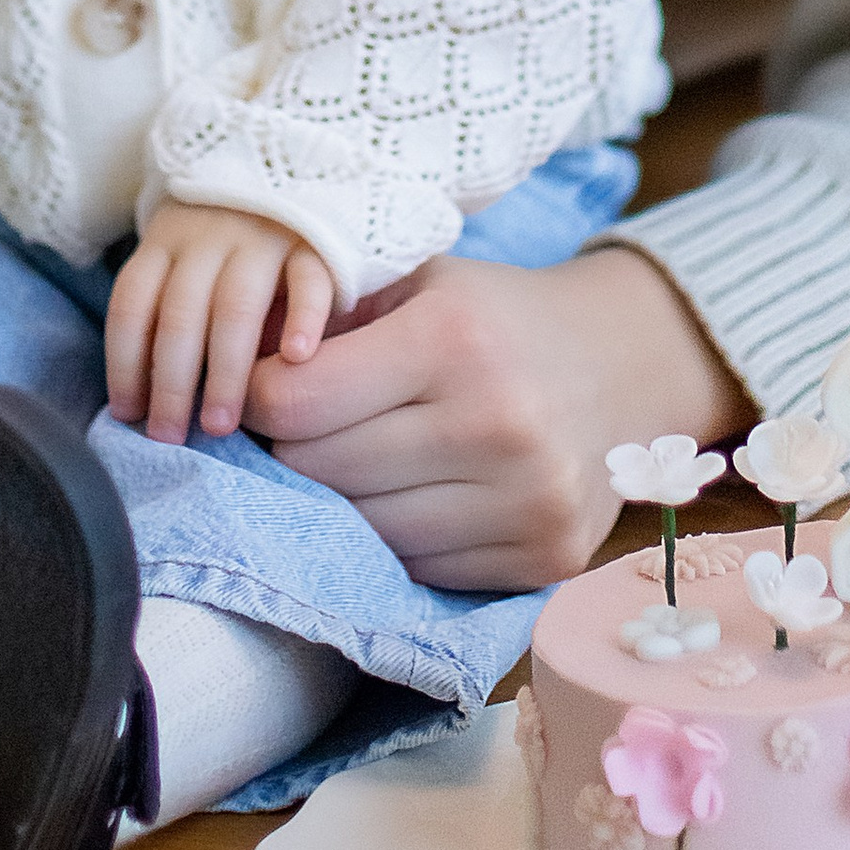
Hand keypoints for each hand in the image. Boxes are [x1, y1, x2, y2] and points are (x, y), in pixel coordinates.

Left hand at [104, 203, 335, 443]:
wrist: (291, 158)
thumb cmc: (226, 238)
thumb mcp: (186, 256)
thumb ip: (170, 311)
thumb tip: (145, 400)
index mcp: (167, 239)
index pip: (132, 303)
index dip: (124, 362)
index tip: (128, 414)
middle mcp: (209, 235)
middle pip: (180, 314)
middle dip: (171, 382)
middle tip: (170, 437)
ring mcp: (262, 233)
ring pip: (235, 306)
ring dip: (225, 371)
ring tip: (220, 425)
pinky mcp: (314, 237)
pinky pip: (308, 278)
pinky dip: (302, 317)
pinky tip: (297, 359)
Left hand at [240, 241, 749, 594]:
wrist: (621, 364)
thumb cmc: (493, 315)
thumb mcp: (418, 280)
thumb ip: (329, 313)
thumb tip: (227, 363)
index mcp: (453, 339)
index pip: (295, 404)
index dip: (257, 397)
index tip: (260, 388)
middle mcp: (496, 425)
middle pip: (322, 473)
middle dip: (292, 451)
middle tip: (300, 428)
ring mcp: (526, 502)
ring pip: (366, 533)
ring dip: (342, 503)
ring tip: (354, 460)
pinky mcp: (543, 560)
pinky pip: (421, 569)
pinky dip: (399, 540)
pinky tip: (411, 496)